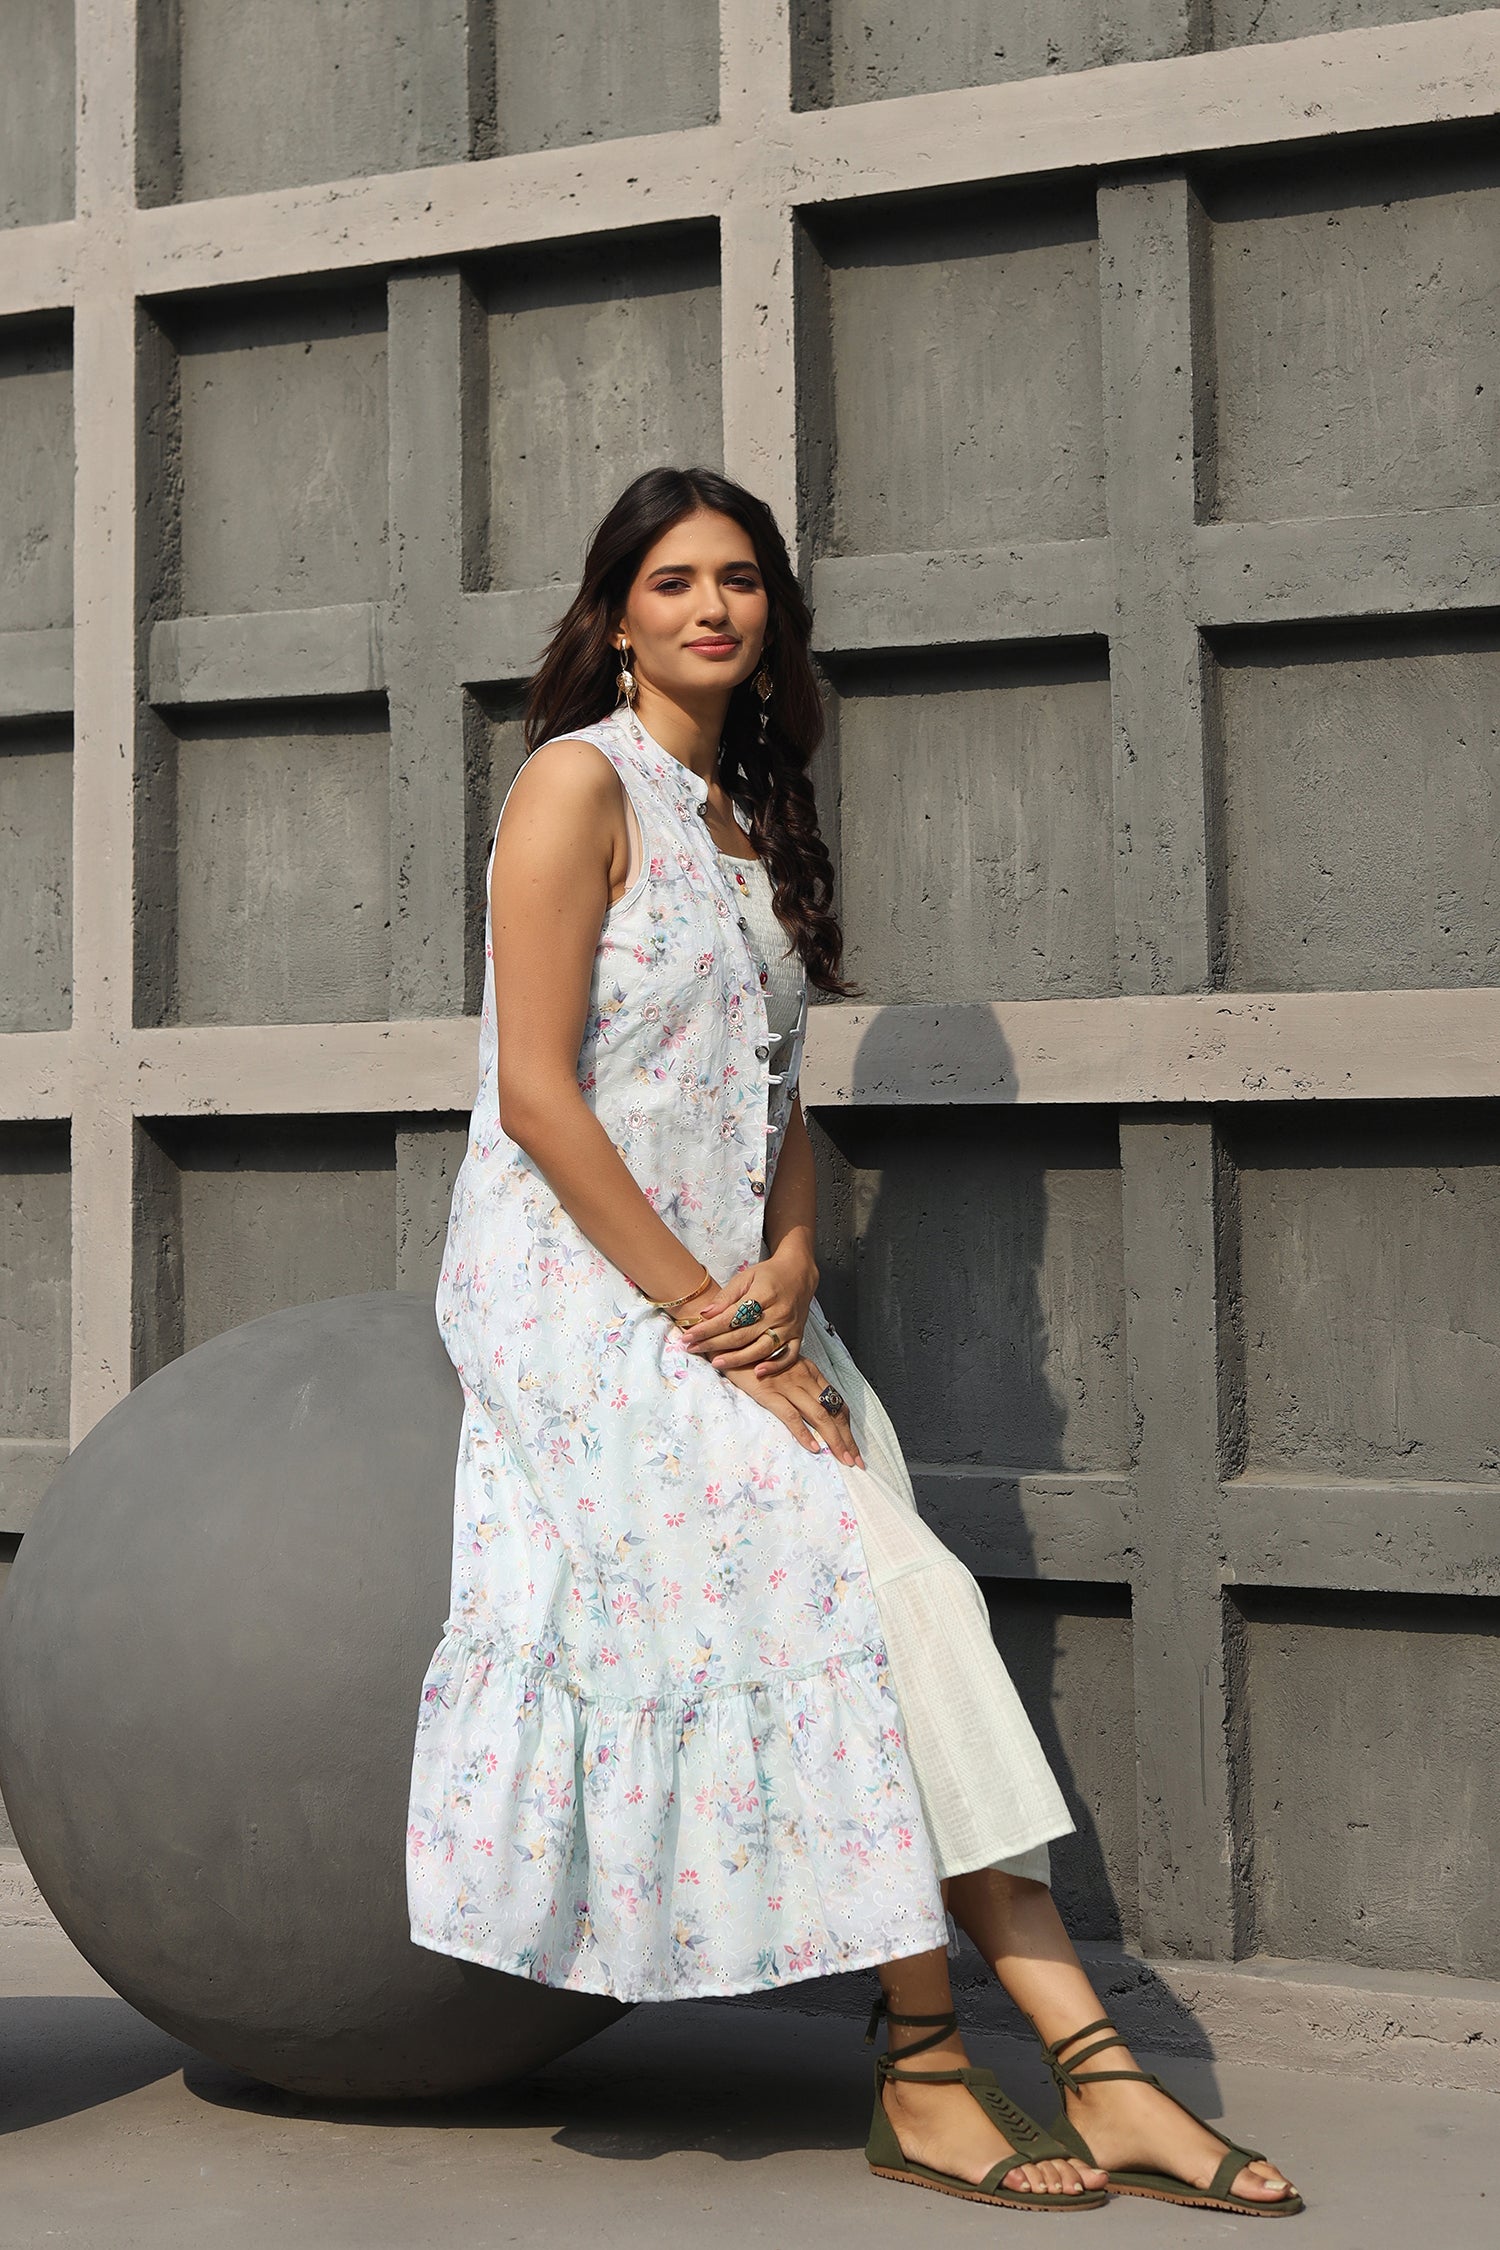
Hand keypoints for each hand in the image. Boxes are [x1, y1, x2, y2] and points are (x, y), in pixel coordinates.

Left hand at [678, 1246, 816, 1374]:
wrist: (799, 1274)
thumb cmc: (769, 1275)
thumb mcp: (746, 1277)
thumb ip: (726, 1297)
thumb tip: (705, 1314)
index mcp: (764, 1295)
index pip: (731, 1317)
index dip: (708, 1328)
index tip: (689, 1335)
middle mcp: (778, 1313)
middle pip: (743, 1335)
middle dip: (715, 1344)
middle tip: (693, 1348)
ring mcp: (789, 1327)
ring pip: (762, 1349)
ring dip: (738, 1359)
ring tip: (717, 1363)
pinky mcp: (797, 1336)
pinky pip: (788, 1356)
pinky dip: (774, 1366)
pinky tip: (757, 1372)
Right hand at [721, 1356, 863, 1469]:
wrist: (730, 1345)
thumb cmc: (757, 1359)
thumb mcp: (786, 1367)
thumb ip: (800, 1383)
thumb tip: (814, 1407)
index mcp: (811, 1372)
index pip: (837, 1402)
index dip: (848, 1426)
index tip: (854, 1446)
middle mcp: (804, 1378)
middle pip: (834, 1412)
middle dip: (847, 1438)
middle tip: (857, 1461)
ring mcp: (788, 1385)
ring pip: (819, 1415)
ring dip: (835, 1440)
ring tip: (844, 1459)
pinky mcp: (769, 1393)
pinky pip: (791, 1416)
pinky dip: (804, 1433)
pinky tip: (814, 1447)